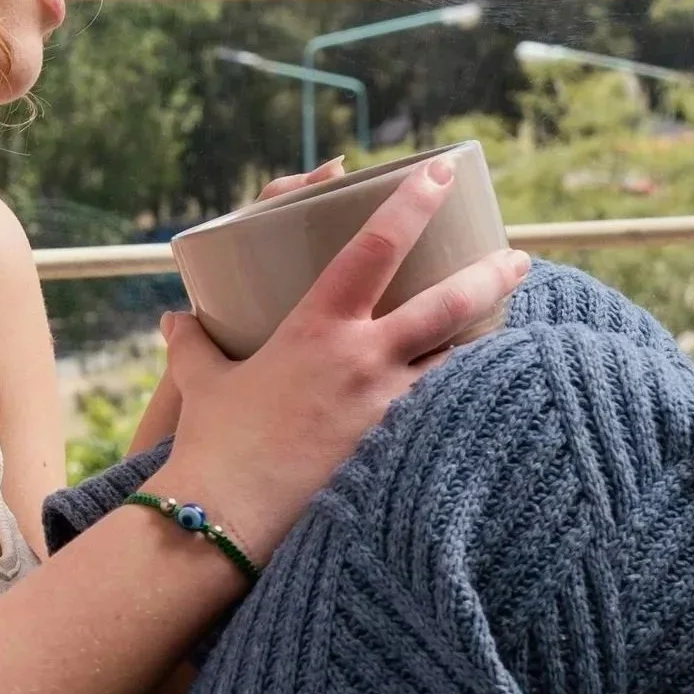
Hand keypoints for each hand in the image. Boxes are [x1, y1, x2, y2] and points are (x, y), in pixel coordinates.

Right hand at [152, 154, 528, 562]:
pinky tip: (496, 400)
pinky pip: (452, 417)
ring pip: (462, 362)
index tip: (440, 172)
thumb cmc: (213, 448)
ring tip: (518, 331)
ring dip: (493, 341)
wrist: (226, 521)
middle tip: (520, 257)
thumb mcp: (204, 385)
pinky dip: (476, 402)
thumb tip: (174, 320)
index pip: (376, 246)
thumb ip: (194, 346)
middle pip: (449, 303)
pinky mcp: (400, 454)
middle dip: (492, 274)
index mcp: (318, 327)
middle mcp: (364, 359)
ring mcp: (390, 409)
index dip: (413, 203)